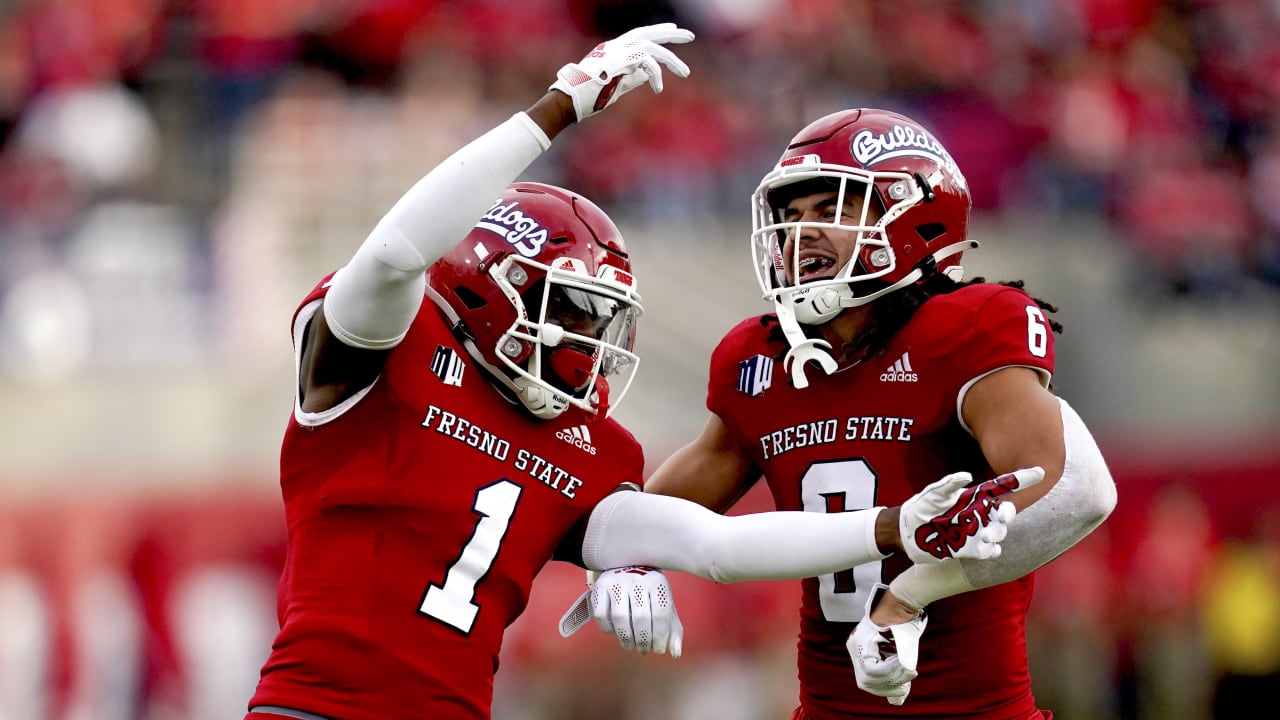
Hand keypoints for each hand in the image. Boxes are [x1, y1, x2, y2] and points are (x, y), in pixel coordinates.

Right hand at [550, 23, 693, 121]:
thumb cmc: (590, 96)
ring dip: (671, 59)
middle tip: (690, 35)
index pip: (640, 35)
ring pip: (652, 47)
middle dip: (670, 33)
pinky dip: (656, 75)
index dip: (657, 31)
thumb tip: (647, 76)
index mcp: (614, 50)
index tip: (672, 28)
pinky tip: (659, 89)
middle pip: (648, 33)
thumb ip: (632, 79)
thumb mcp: (616, 86)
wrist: (572, 98)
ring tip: (686, 73)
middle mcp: (617, 46)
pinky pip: (647, 63)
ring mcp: (618, 51)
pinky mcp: (621, 59)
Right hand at [558, 566, 683, 656]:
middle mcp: (637, 580)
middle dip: (643, 641)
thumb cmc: (650, 593)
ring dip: (626, 638)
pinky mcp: (600, 587)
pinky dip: (608, 630)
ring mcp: (617, 582)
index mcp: (657, 583)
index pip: (660, 614)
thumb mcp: (665, 605)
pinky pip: (601, 615)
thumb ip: (672, 629)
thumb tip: (675, 653)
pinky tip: (616, 632)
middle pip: (640, 618)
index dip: (660, 637)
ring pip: (620, 618)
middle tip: (643, 650)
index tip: (657, 650)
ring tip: (630, 645)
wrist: (627, 567)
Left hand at [847, 584, 927, 704]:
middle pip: (865, 681)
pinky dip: (891, 670)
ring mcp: (856, 644)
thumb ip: (896, 675)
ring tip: (908, 672)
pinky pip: (873, 667)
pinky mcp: (862, 641)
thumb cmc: (904, 626)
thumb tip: (896, 701)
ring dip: (892, 678)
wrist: (903, 602)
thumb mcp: (900, 654)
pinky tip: (903, 665)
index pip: (866, 680)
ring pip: (869, 676)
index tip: (902, 690)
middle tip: (906, 685)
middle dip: (887, 688)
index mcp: (860, 650)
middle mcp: (854, 647)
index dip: (884, 690)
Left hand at [899, 466, 1043, 563]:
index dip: (1022, 479)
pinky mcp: (970, 549)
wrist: (908, 533)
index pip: (1002, 486)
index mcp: (974, 497)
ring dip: (997, 532)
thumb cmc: (921, 508)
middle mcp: (979, 514)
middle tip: (1002, 514)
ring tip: (986, 533)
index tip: (1040, 472)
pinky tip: (986, 547)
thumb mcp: (933, 494)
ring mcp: (977, 532)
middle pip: (1005, 511)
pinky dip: (991, 550)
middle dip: (1008, 512)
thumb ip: (949, 484)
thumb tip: (966, 475)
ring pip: (999, 532)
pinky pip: (989, 551)